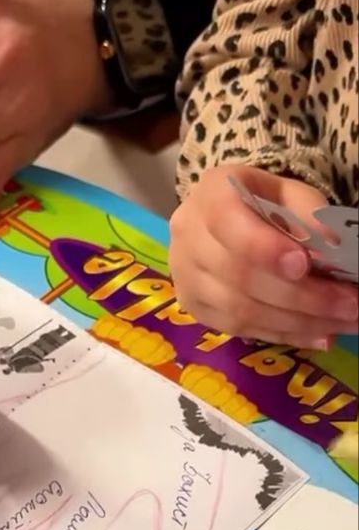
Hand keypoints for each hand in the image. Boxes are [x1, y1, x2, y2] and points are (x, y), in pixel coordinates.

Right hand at [169, 165, 358, 348]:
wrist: (221, 221)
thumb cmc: (260, 203)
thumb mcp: (288, 194)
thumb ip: (307, 213)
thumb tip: (331, 248)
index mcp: (210, 195)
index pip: (226, 222)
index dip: (264, 248)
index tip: (304, 265)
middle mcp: (188, 238)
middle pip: (240, 277)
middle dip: (301, 296)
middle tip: (349, 304)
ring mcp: (186, 278)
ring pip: (241, 311)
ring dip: (298, 322)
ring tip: (341, 323)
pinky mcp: (195, 309)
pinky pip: (240, 330)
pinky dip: (283, 335)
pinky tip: (318, 335)